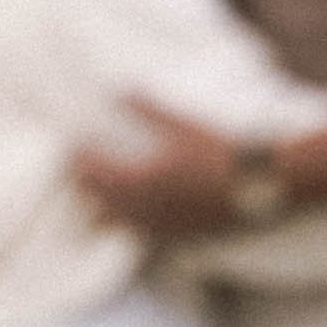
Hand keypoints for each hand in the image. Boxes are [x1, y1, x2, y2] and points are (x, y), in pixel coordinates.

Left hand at [72, 100, 240, 238]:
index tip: (72, 144)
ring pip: (116, 221)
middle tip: (76, 169)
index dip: (79, 158)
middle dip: (84, 184)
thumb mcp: (181, 124)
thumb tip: (118, 90)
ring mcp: (159, 226)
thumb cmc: (218, 152)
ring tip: (92, 195)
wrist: (254, 188)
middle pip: (99, 199)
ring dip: (100, 206)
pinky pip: (139, 234)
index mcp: (141, 179)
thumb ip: (147, 109)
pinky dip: (125, 223)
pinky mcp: (175, 236)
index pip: (95, 172)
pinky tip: (129, 216)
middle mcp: (144, 208)